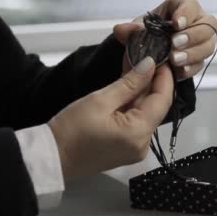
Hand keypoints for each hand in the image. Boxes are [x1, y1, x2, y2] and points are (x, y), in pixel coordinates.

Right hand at [49, 57, 172, 179]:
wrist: (52, 157)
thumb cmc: (70, 131)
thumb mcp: (100, 100)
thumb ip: (129, 83)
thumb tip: (149, 66)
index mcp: (139, 133)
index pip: (162, 100)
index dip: (164, 77)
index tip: (160, 58)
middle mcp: (142, 145)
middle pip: (155, 107)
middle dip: (150, 81)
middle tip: (144, 58)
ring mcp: (135, 149)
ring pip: (145, 113)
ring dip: (140, 91)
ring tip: (133, 67)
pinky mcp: (126, 149)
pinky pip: (136, 122)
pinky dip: (132, 105)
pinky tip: (125, 88)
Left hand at [114, 0, 216, 79]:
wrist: (148, 54)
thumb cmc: (146, 34)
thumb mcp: (136, 30)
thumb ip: (130, 30)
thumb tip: (121, 29)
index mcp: (182, 7)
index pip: (190, 4)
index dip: (186, 13)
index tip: (176, 24)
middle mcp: (197, 22)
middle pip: (207, 26)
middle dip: (192, 35)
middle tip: (174, 44)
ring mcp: (201, 42)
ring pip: (208, 46)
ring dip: (192, 53)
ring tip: (174, 60)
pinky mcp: (199, 60)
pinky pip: (201, 64)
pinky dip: (190, 68)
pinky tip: (179, 71)